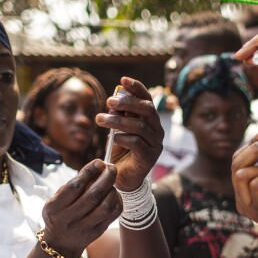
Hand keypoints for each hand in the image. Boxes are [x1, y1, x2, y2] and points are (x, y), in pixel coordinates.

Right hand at [41, 160, 120, 257]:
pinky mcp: (96, 233)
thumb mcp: (55, 200)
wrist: (60, 243)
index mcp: (55, 207)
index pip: (75, 187)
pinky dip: (117, 202)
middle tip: (112, 167)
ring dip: (112, 190)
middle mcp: (69, 219)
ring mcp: (84, 228)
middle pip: (93, 196)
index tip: (99, 162)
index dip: (89, 172)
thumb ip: (71, 185)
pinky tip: (115, 194)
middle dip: (106, 178)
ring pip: (105, 207)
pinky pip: (112, 215)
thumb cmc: (59, 214)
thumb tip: (95, 167)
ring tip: (112, 182)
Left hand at [96, 77, 163, 191]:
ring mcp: (155, 144)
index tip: (123, 80)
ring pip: (140, 126)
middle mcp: (156, 130)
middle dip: (127, 103)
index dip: (137, 88)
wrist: (122, 178)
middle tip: (109, 101)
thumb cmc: (120, 151)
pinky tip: (113, 138)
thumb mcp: (118, 129)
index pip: (147, 99)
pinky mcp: (150, 157)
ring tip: (100, 119)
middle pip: (147, 110)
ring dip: (118, 121)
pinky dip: (123, 138)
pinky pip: (137, 143)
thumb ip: (119, 116)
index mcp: (150, 120)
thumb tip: (113, 100)